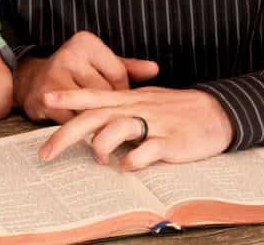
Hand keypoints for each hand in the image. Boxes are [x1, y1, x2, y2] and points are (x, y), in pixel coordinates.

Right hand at [14, 31, 158, 123]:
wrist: (30, 81)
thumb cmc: (74, 73)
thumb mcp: (99, 64)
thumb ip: (128, 67)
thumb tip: (156, 69)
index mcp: (85, 44)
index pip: (118, 74)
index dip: (123, 93)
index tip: (119, 101)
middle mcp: (69, 56)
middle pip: (105, 93)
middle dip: (111, 110)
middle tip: (117, 122)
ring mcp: (54, 77)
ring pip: (90, 109)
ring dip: (98, 122)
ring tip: (107, 132)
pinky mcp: (44, 99)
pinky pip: (72, 120)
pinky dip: (81, 130)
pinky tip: (87, 134)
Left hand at [38, 87, 233, 170]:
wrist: (217, 113)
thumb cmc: (176, 109)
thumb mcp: (144, 101)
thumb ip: (119, 109)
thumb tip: (93, 123)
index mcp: (128, 99)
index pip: (92, 95)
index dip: (69, 96)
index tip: (45, 98)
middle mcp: (136, 108)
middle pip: (94, 117)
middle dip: (66, 135)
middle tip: (45, 153)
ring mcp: (153, 123)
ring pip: (117, 129)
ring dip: (101, 147)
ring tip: (100, 160)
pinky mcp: (171, 142)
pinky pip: (147, 150)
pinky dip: (133, 161)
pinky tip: (126, 168)